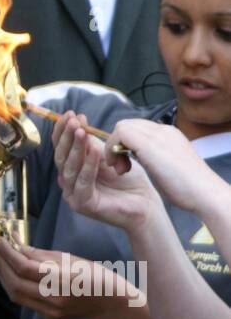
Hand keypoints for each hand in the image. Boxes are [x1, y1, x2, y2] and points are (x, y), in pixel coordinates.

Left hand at [0, 237, 133, 318]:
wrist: (110, 303)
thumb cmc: (93, 275)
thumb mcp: (69, 258)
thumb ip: (40, 254)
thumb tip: (16, 245)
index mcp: (61, 280)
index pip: (24, 268)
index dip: (8, 253)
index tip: (0, 240)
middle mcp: (54, 300)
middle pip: (15, 283)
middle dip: (1, 264)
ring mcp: (50, 312)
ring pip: (16, 295)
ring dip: (4, 276)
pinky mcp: (48, 318)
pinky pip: (25, 301)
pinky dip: (15, 286)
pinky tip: (12, 273)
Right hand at [52, 111, 158, 231]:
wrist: (145, 204)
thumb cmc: (128, 181)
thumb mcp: (107, 156)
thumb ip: (92, 143)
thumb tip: (79, 122)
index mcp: (72, 170)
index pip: (60, 147)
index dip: (62, 130)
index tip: (70, 113)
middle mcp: (68, 182)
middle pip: (61, 156)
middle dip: (67, 136)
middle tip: (74, 120)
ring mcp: (73, 195)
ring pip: (69, 168)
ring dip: (76, 147)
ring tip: (82, 131)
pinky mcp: (83, 204)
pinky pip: (83, 182)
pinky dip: (88, 164)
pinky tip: (94, 150)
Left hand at [102, 117, 216, 214]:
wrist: (204, 193)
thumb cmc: (189, 189)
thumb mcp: (170, 168)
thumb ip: (156, 159)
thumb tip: (143, 159)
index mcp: (169, 136)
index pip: (139, 129)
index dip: (126, 145)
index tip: (126, 164)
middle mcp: (163, 130)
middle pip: (129, 125)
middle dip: (118, 145)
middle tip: (120, 167)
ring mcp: (157, 134)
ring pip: (123, 126)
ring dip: (114, 147)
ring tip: (120, 169)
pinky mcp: (149, 143)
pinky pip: (120, 133)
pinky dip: (112, 149)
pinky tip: (118, 167)